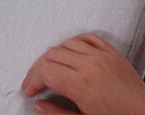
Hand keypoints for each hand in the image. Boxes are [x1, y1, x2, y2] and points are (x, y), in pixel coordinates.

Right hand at [21, 34, 144, 114]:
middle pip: (53, 54)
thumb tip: (40, 105)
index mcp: (83, 84)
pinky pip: (89, 37)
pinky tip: (71, 51)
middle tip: (35, 82)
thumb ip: (58, 113)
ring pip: (68, 42)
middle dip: (39, 68)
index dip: (33, 79)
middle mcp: (92, 65)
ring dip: (55, 54)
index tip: (31, 89)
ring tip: (50, 68)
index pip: (46, 69)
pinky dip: (75, 42)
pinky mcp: (113, 53)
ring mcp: (104, 56)